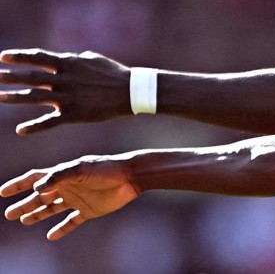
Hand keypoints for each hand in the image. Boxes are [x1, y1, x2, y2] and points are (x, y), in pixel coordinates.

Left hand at [0, 49, 131, 134]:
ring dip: (16, 97)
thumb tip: (60, 59)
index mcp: (70, 63)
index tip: (3, 57)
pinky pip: (50, 122)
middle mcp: (65, 80)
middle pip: (32, 77)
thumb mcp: (92, 59)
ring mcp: (68, 97)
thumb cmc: (113, 73)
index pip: (39, 58)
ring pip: (36, 97)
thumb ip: (73, 59)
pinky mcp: (74, 114)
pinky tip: (20, 130)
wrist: (130, 91)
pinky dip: (35, 126)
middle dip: (11, 76)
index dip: (20, 57)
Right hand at [0, 156, 140, 239]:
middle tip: (9, 214)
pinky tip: (51, 236)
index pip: (36, 179)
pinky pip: (71, 222)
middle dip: (25, 204)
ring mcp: (78, 199)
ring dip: (37, 215)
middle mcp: (68, 186)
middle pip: (41, 197)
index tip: (2, 192)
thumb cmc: (106, 169)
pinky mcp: (89, 211)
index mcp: (64, 174)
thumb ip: (59, 176)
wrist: (131, 177)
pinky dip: (61, 229)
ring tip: (23, 221)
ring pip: (52, 209)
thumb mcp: (81, 169)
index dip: (19, 185)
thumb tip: (36, 188)